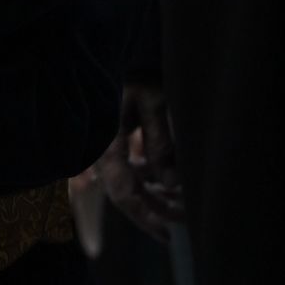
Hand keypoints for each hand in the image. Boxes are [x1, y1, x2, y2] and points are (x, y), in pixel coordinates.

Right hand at [86, 83, 183, 241]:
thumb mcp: (153, 102)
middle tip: (185, 220)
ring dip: (153, 195)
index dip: (145, 217)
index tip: (168, 235)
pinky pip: (128, 168)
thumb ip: (161, 143)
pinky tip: (167, 181)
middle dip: (155, 210)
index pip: (123, 192)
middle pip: (124, 193)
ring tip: (183, 203)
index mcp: (106, 143)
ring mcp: (103, 146)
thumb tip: (171, 184)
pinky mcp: (110, 140)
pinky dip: (148, 178)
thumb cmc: (132, 71)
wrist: (105, 49)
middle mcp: (99, 150)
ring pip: (127, 182)